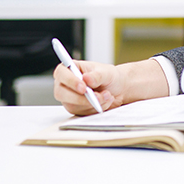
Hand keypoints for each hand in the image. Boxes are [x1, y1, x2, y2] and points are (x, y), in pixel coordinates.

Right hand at [52, 58, 167, 114]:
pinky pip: (81, 114)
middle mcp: (68, 84)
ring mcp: (72, 98)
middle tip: (97, 97)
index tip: (84, 85)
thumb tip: (87, 80)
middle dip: (81, 96)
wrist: (122, 89)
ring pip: (72, 105)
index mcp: (71, 69)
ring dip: (91, 104)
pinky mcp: (79, 111)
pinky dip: (95, 110)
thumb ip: (96, 75)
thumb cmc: (113, 77)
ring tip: (108, 98)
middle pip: (62, 92)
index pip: (60, 72)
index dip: (69, 79)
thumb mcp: (107, 73)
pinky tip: (107, 104)